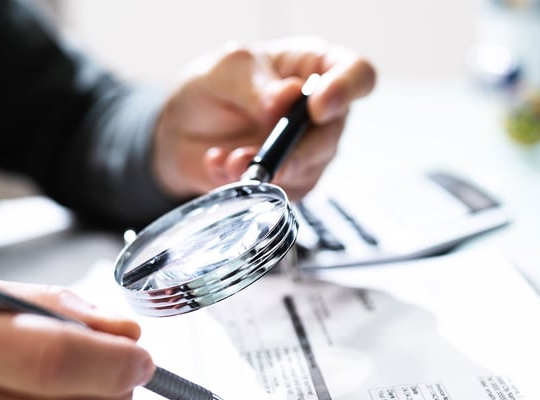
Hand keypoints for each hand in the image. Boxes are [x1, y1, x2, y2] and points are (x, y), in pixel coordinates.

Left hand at [152, 36, 376, 200]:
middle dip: (299, 148)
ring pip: (311, 167)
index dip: (346, 90)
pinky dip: (252, 184)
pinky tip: (222, 166)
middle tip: (268, 155)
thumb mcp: (227, 69)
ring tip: (233, 160)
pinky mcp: (291, 181)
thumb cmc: (214, 87)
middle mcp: (321, 111)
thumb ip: (255, 84)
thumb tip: (284, 102)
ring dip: (271, 169)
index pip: (358, 74)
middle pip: (334, 132)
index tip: (318, 107)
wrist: (181, 130)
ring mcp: (309, 149)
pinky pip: (285, 191)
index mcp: (317, 67)